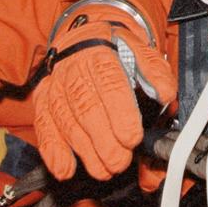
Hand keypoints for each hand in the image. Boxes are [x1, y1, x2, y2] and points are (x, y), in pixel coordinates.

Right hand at [32, 13, 174, 180]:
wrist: (85, 36)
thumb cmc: (116, 49)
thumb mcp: (141, 50)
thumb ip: (155, 73)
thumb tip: (166, 94)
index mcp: (100, 54)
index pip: (110, 85)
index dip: (121, 114)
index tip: (132, 138)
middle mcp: (73, 68)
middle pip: (86, 108)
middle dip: (103, 141)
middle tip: (120, 162)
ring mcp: (54, 85)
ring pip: (66, 122)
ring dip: (84, 151)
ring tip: (103, 170)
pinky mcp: (42, 100)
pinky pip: (44, 126)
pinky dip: (53, 151)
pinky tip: (65, 169)